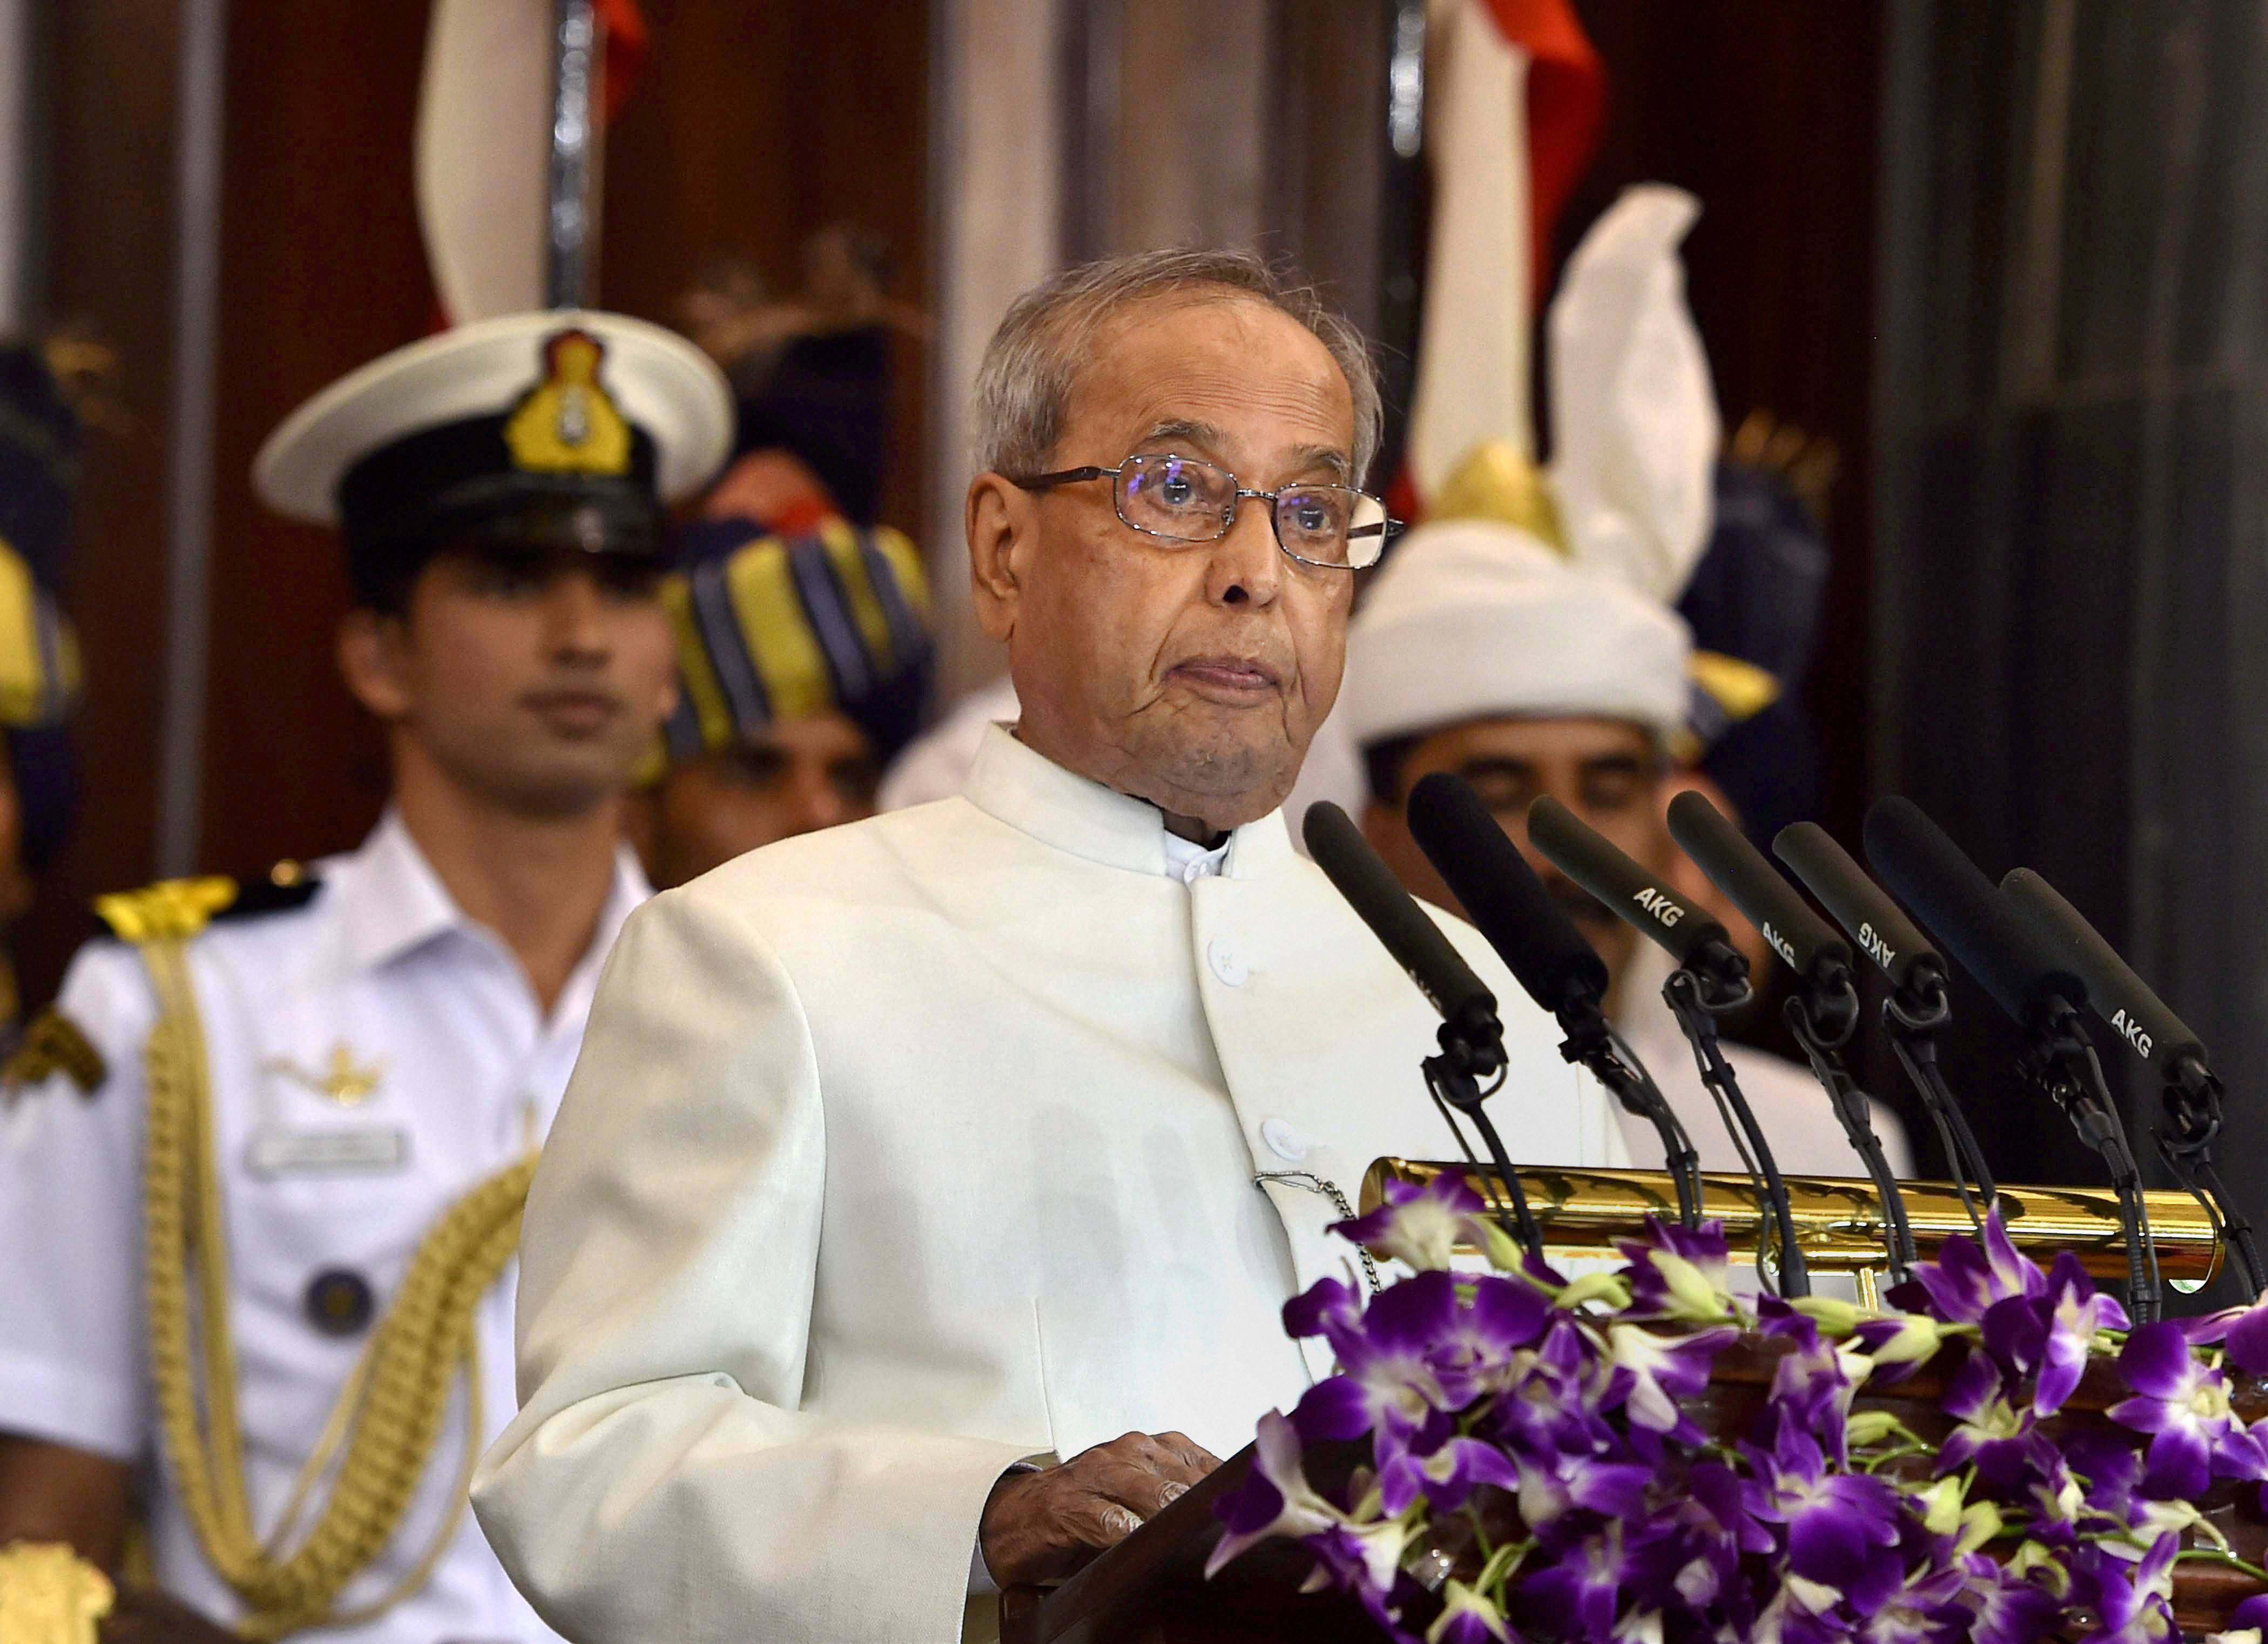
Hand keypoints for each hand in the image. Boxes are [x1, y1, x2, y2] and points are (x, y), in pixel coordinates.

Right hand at [979, 1430, 1220, 1588]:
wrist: (1014, 1514)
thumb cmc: (1086, 1505)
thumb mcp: (1139, 1495)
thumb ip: (1182, 1499)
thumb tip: (1240, 1521)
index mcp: (1152, 1447)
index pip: (1207, 1465)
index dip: (1233, 1495)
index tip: (1254, 1520)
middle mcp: (1128, 1451)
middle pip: (1184, 1481)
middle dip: (1210, 1513)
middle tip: (1234, 1540)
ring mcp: (1097, 1474)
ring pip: (1152, 1493)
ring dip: (1176, 1519)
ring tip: (1197, 1543)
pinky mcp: (1069, 1505)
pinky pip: (1107, 1520)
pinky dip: (1129, 1535)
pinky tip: (1142, 1547)